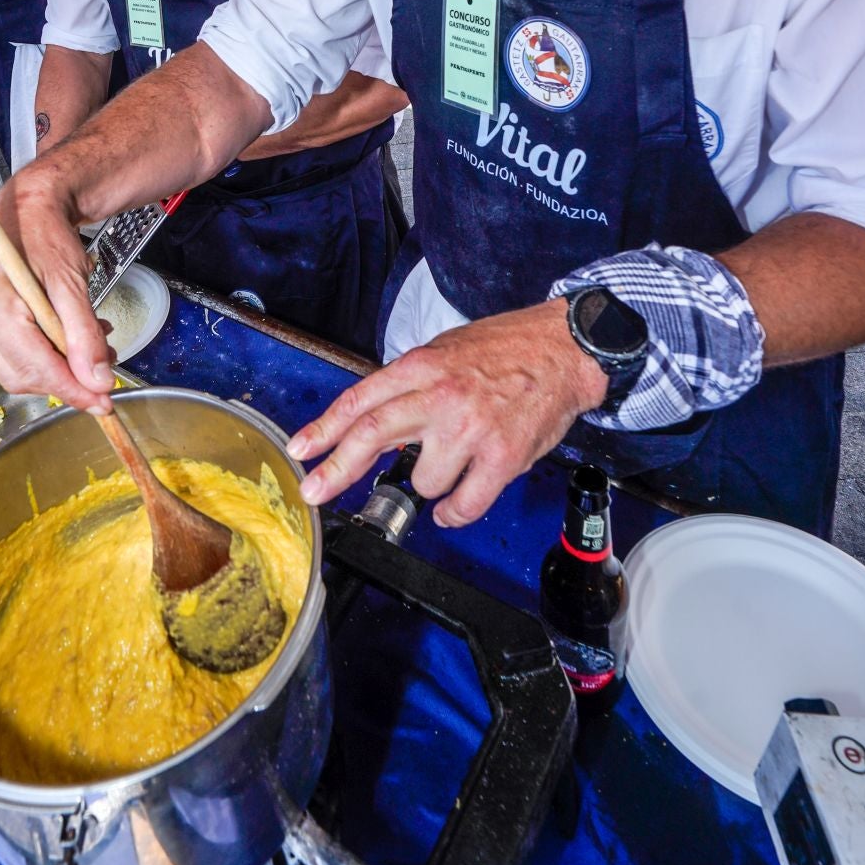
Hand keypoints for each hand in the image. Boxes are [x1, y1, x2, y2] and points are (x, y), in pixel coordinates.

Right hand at [0, 168, 114, 408]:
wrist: (27, 207)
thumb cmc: (46, 233)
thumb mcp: (72, 282)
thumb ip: (84, 335)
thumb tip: (97, 381)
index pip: (35, 367)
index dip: (73, 389)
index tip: (103, 401)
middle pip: (24, 376)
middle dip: (67, 379)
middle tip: (104, 368)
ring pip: (18, 372)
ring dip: (57, 367)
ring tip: (93, 345)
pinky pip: (11, 356)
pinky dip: (43, 355)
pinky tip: (69, 338)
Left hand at [286, 299, 607, 526]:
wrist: (563, 350)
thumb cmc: (504, 350)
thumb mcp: (444, 352)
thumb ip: (409, 386)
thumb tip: (373, 424)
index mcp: (422, 366)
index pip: (360, 399)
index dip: (324, 428)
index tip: (301, 450)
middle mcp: (440, 396)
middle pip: (372, 434)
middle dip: (336, 468)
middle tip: (313, 491)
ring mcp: (470, 428)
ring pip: (421, 480)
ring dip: (428, 485)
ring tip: (446, 468)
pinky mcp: (501, 456)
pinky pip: (463, 504)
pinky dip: (453, 514)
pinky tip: (453, 509)